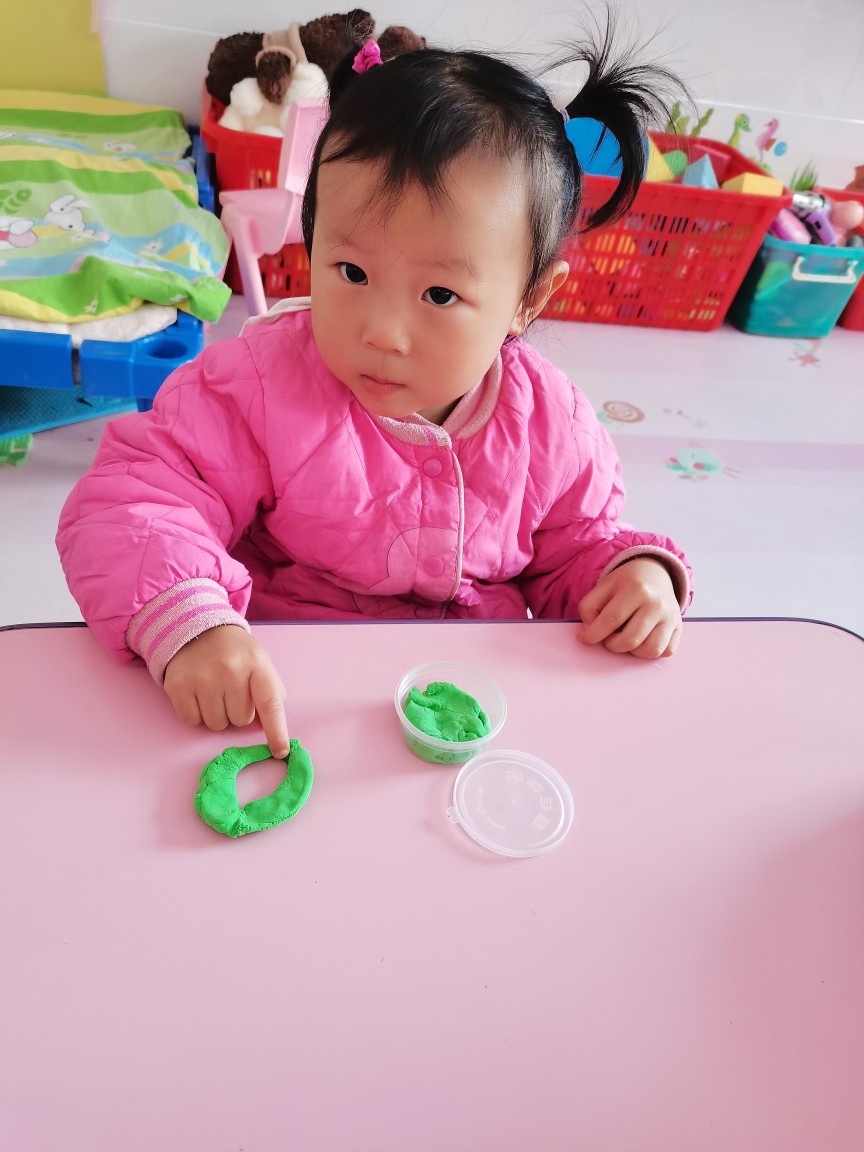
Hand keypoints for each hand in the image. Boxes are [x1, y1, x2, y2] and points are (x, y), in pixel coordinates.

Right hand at [164, 625, 289, 757]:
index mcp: (257, 664)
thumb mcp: (260, 662)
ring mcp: (202, 678)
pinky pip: (192, 720)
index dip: (277, 731)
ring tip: (214, 691)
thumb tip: (268, 726)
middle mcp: (230, 670)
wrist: (198, 630)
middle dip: (238, 712)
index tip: (280, 752)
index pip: (270, 704)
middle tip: (230, 691)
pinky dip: (195, 713)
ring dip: (217, 714)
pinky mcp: (178, 685)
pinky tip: (197, 693)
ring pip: (216, 724)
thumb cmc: (235, 653)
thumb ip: (270, 691)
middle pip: (240, 721)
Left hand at [577, 557, 681, 658]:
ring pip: (650, 650)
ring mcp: (671, 617)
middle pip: (630, 640)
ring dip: (632, 651)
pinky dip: (649, 652)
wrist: (655, 574)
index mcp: (637, 589)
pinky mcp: (679, 628)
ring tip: (625, 638)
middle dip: (612, 645)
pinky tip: (641, 640)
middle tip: (608, 638)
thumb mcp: (603, 586)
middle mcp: (657, 604)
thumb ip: (589, 608)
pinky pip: (664, 652)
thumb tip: (590, 633)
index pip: (611, 620)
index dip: (594, 634)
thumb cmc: (626, 583)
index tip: (585, 638)